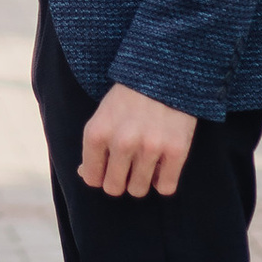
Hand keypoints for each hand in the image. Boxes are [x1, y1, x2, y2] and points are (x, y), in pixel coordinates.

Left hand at [80, 84, 196, 200]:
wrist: (165, 72)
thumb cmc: (130, 96)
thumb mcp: (103, 115)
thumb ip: (94, 145)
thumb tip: (86, 175)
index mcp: (98, 133)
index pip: (92, 178)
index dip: (101, 175)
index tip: (109, 166)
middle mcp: (122, 143)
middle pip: (114, 188)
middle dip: (120, 180)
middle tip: (129, 166)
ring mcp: (150, 148)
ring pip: (139, 190)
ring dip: (142, 180)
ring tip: (147, 163)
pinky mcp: (176, 150)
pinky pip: (166, 187)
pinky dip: (164, 181)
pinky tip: (163, 165)